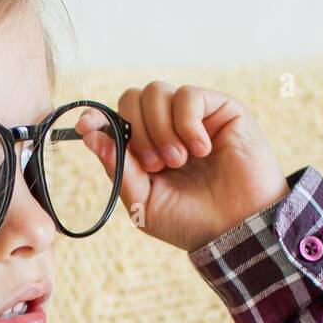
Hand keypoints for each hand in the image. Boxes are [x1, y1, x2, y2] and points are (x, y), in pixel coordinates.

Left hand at [76, 82, 290, 252]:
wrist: (236, 230)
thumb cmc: (190, 221)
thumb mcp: (142, 200)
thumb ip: (117, 167)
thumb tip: (89, 132)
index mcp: (145, 149)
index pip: (116, 117)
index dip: (99, 118)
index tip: (87, 126)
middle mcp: (167, 127)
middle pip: (132, 97)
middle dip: (136, 130)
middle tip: (155, 165)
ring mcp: (194, 116)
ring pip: (156, 91)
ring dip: (160, 129)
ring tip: (178, 161)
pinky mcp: (221, 108)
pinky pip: (188, 96)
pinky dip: (187, 124)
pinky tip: (201, 150)